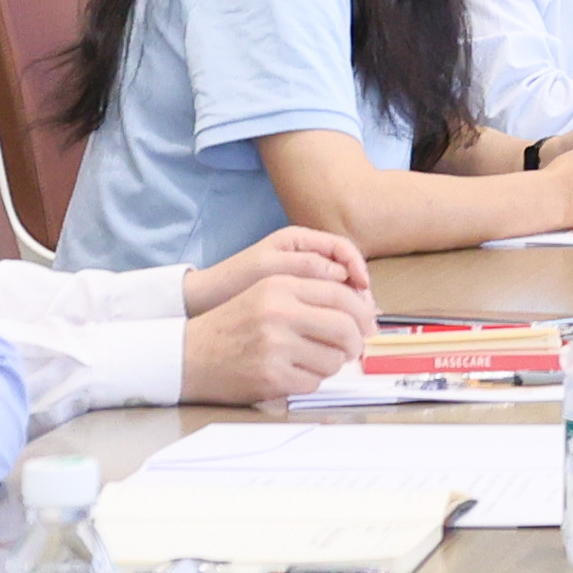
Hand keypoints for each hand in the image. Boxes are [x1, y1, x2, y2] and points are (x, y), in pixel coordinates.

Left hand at [184, 225, 370, 316]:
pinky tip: (339, 331)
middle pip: (346, 269)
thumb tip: (343, 274)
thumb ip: (306, 266)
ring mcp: (301, 276)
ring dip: (350, 307)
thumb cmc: (233, 281)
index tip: (364, 289)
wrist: (204, 301)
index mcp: (299, 240)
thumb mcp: (269, 269)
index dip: (358, 267)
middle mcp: (304, 254)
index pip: (342, 248)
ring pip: (338, 289)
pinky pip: (325, 302)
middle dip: (359, 292)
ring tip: (357, 327)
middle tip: (367, 316)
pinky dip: (335, 315)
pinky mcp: (296, 297)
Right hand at [185, 264, 374, 403]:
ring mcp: (275, 345)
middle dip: (357, 342)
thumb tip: (362, 310)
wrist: (188, 355)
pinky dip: (310, 381)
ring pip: (333, 359)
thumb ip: (308, 295)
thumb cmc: (232, 326)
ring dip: (331, 364)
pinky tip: (293, 373)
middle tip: (355, 349)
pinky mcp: (271, 375)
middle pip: (345, 328)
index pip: (342, 295)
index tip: (369, 325)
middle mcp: (279, 312)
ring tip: (312, 360)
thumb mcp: (266, 293)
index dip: (363, 312)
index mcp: (281, 285)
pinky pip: (314, 382)